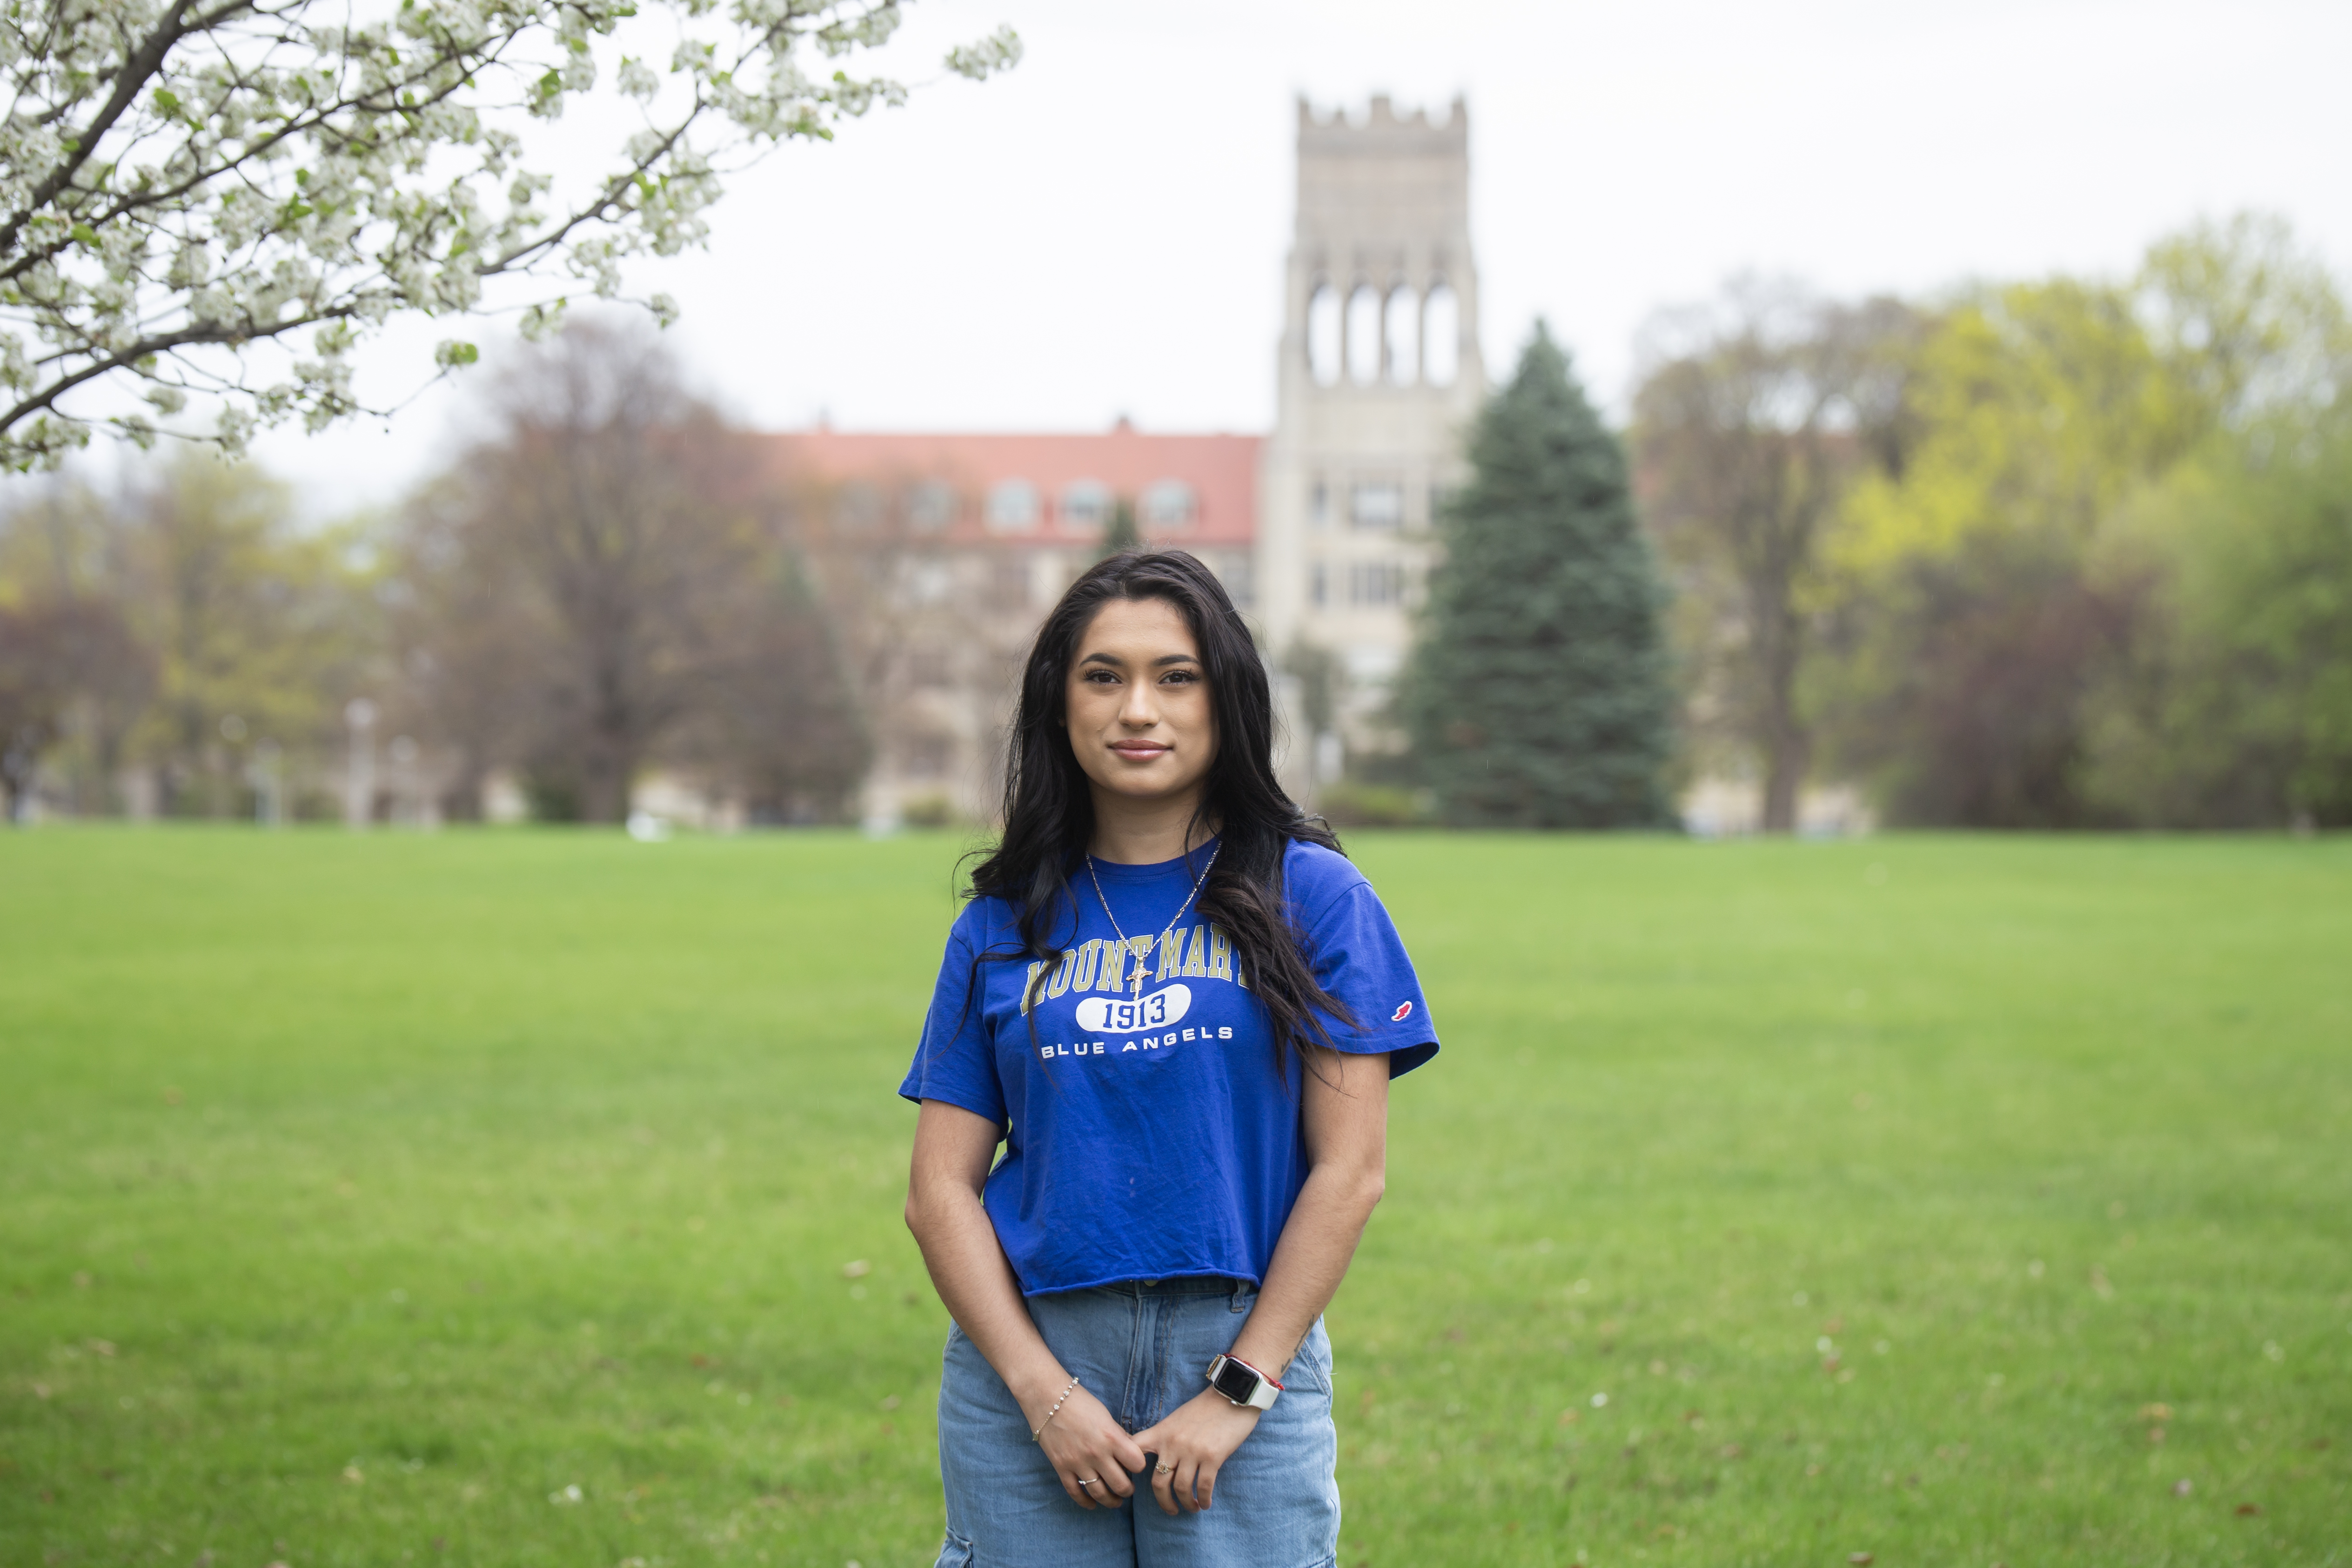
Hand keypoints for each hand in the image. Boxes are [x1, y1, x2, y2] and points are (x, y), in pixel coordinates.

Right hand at [1032, 1382, 1145, 1509]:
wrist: (1046, 1397)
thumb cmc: (1079, 1401)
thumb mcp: (1105, 1415)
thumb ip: (1118, 1435)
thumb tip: (1130, 1451)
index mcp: (1111, 1437)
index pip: (1137, 1464)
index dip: (1138, 1466)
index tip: (1135, 1465)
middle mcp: (1096, 1453)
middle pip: (1120, 1485)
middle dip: (1128, 1490)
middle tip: (1128, 1488)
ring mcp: (1077, 1463)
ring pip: (1099, 1493)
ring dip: (1111, 1500)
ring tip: (1115, 1500)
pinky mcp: (1061, 1467)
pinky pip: (1075, 1492)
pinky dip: (1086, 1502)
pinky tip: (1092, 1505)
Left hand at [1131, 1387, 1262, 1513]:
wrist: (1231, 1394)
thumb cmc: (1206, 1407)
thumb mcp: (1178, 1418)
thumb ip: (1167, 1436)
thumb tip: (1161, 1458)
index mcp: (1162, 1432)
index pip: (1135, 1450)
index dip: (1127, 1467)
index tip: (1132, 1482)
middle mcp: (1173, 1444)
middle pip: (1159, 1483)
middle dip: (1164, 1502)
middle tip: (1171, 1509)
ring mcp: (1192, 1451)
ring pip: (1181, 1488)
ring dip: (1186, 1504)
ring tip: (1192, 1508)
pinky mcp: (1212, 1457)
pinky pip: (1204, 1486)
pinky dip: (1204, 1499)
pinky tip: (1205, 1503)